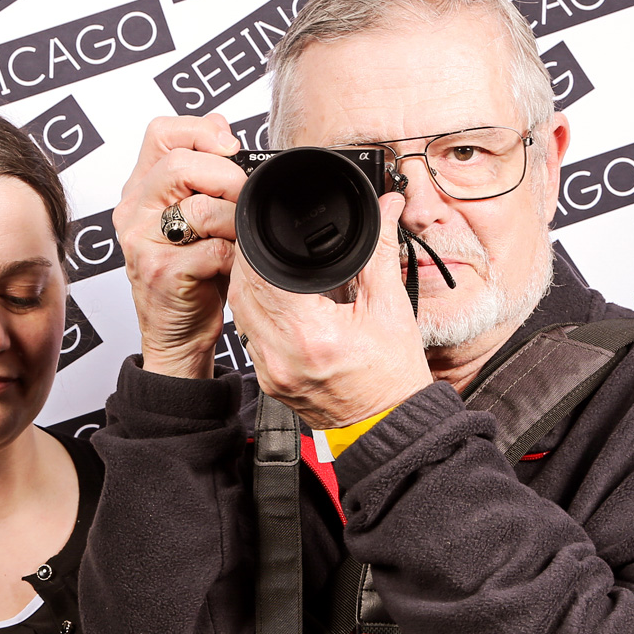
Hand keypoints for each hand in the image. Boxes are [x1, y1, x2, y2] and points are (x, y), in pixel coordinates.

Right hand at [113, 114, 248, 378]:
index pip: (162, 133)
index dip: (201, 131)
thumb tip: (224, 130)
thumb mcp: (194, 217)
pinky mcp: (161, 273)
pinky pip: (211, 250)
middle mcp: (134, 212)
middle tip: (243, 197)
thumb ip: (203, 173)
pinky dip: (232, 257)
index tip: (230, 149)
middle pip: (179, 163)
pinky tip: (230, 265)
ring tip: (237, 236)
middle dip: (226, 176)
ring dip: (233, 221)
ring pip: (198, 207)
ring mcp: (143, 243)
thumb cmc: (190, 276)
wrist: (176, 336)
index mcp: (140, 190)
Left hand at [229, 192, 433, 428]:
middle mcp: (280, 355)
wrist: (389, 424)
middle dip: (252, 262)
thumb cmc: (392, 375)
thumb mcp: (390, 307)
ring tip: (276, 272)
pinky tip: (278, 305)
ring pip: (241, 312)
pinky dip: (258, 314)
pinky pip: (249, 336)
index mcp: (310, 333)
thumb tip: (385, 209)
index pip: (261, 273)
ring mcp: (269, 372)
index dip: (260, 245)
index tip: (271, 230)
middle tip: (272, 244)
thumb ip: (379, 251)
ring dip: (251, 287)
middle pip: (244, 290)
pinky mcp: (267, 382)